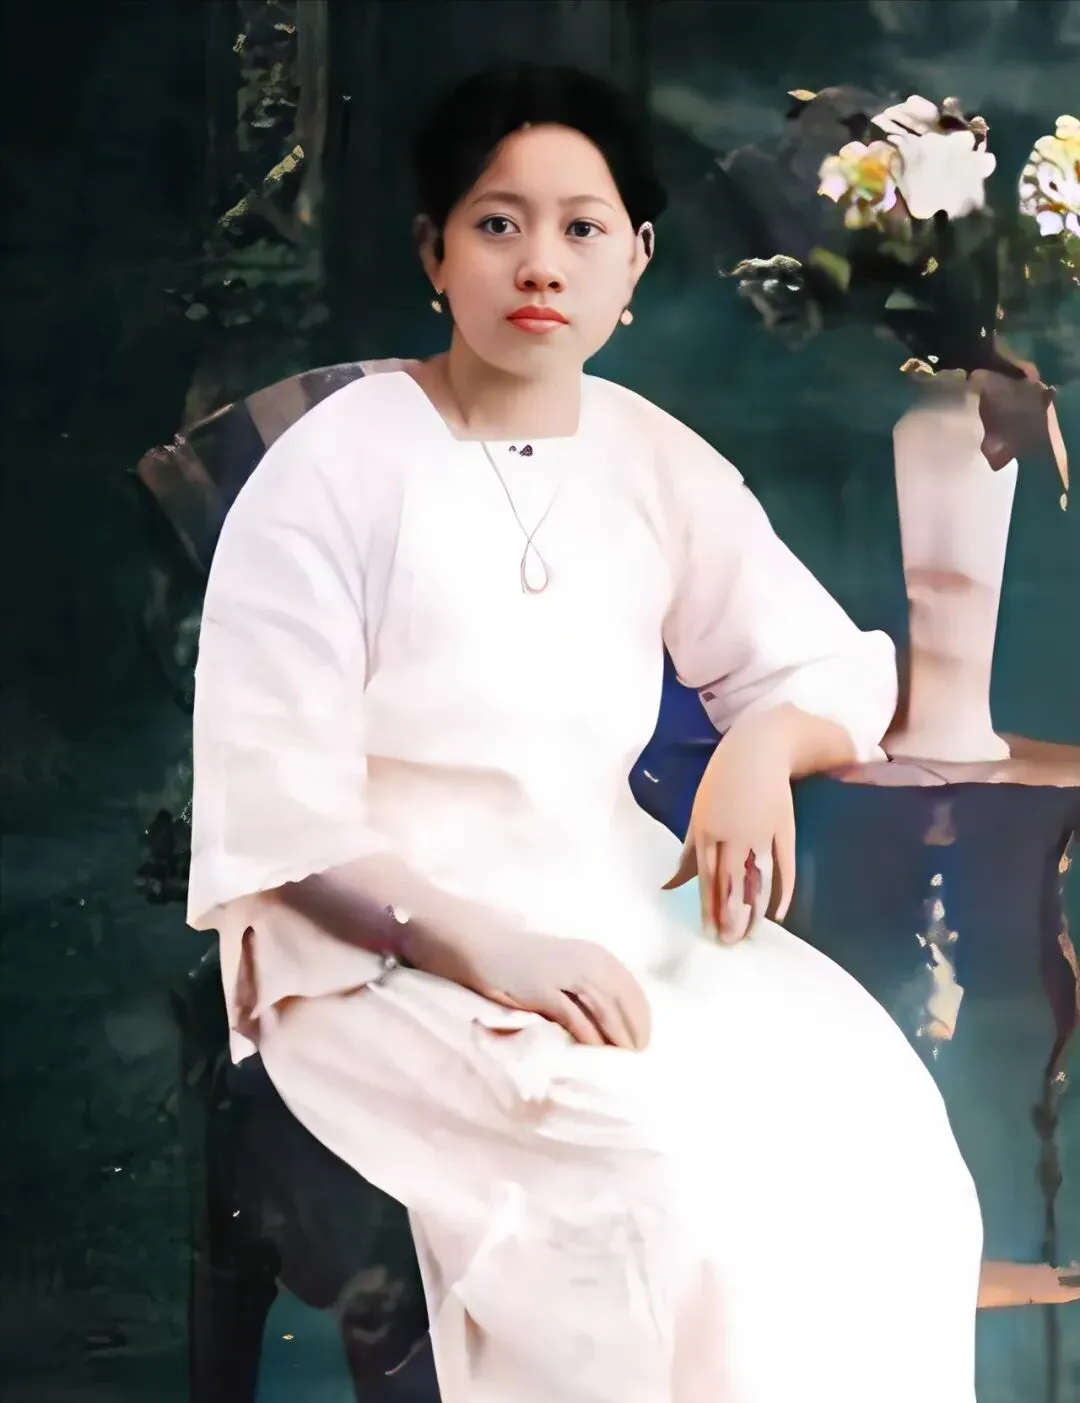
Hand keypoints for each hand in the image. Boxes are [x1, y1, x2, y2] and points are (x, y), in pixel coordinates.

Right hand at [407, 919, 651, 1050]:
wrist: (489, 948)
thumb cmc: (532, 963)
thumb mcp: (569, 968)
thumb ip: (592, 987)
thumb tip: (620, 1020)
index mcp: (596, 955)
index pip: (631, 989)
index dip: (642, 1016)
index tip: (645, 1040)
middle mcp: (586, 960)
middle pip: (622, 999)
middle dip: (634, 1029)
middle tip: (637, 1056)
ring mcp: (564, 973)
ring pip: (603, 1007)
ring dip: (616, 1035)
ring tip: (621, 1058)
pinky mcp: (543, 988)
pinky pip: (573, 1016)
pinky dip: (588, 1035)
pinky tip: (594, 1051)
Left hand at [664, 719, 796, 943]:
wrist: (758, 749)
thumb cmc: (722, 782)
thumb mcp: (698, 814)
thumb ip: (688, 854)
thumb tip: (669, 886)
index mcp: (706, 830)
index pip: (707, 878)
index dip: (709, 907)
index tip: (710, 932)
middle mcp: (731, 834)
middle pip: (730, 882)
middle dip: (730, 915)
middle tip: (730, 942)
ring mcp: (759, 831)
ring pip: (755, 878)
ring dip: (753, 909)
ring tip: (750, 934)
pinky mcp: (783, 826)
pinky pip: (784, 864)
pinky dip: (782, 890)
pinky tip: (778, 913)